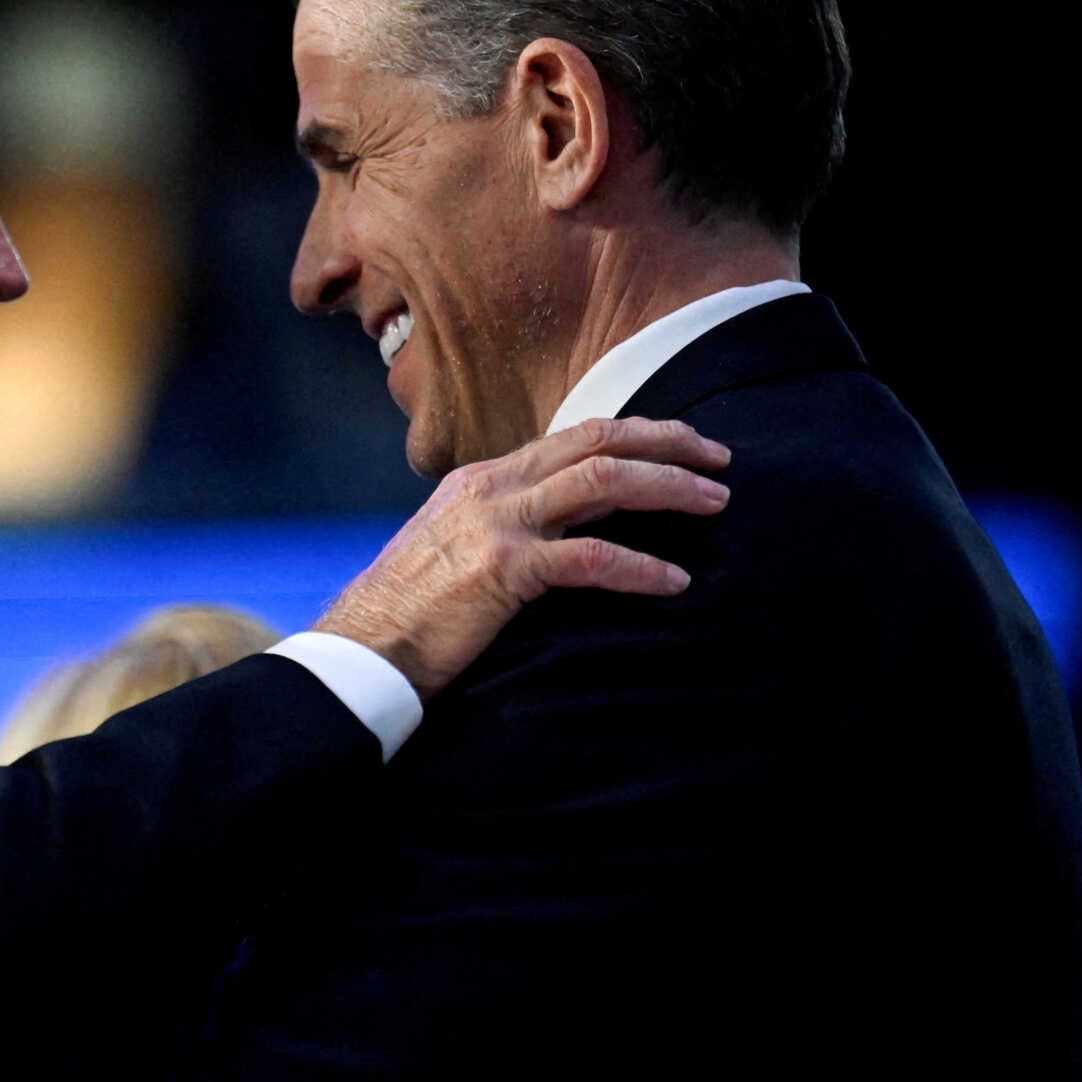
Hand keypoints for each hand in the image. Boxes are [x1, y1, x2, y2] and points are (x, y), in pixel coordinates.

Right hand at [317, 416, 730, 694]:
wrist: (363, 648)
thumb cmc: (407, 612)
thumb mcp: (453, 547)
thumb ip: (501, 527)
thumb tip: (555, 530)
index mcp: (482, 479)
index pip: (573, 436)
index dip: (636, 433)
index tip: (682, 444)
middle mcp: (492, 487)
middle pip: (597, 441)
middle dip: (667, 443)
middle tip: (719, 458)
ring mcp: (497, 524)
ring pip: (602, 482)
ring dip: (668, 488)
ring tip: (714, 503)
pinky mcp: (504, 570)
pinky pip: (592, 559)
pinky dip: (642, 567)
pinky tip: (675, 581)